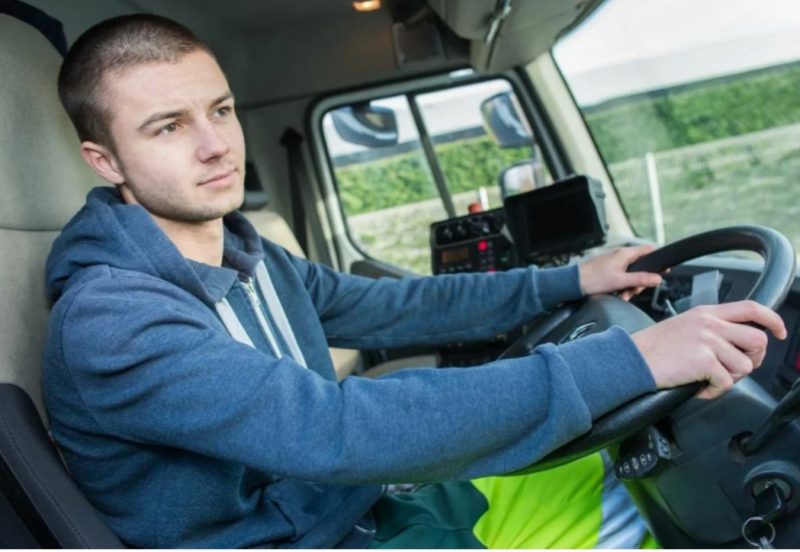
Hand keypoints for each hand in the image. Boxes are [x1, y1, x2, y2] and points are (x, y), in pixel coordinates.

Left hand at [578, 244, 661, 298]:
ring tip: (623, 295)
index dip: (658, 259)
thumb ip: (641, 279)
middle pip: (642, 266)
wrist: (575, 283)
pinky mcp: (610, 270)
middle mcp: (621, 256)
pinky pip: (623, 277)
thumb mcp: (621, 280)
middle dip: (640, 281)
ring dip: (631, 286)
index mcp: (626, 254)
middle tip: (635, 290)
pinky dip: (623, 286)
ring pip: (632, 274)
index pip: (649, 250)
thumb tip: (658, 279)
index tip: (663, 270)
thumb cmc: (594, 279)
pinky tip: (619, 294)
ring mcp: (615, 263)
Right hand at [632, 301, 786, 398]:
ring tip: (708, 379)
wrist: (631, 359)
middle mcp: (710, 324)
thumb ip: (710, 328)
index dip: (772, 320)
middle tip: (734, 368)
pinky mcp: (704, 362)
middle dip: (752, 360)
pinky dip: (713, 392)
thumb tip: (734, 344)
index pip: (752, 308)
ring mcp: (708, 342)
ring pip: (744, 366)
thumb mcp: (684, 326)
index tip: (779, 331)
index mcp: (707, 313)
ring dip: (729, 378)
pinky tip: (697, 387)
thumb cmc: (652, 347)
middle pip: (757, 340)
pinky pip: (726, 384)